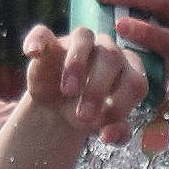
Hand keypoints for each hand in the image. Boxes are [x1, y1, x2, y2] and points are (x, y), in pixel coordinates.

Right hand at [19, 24, 149, 143]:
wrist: (59, 108)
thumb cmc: (90, 113)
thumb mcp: (104, 127)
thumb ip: (116, 134)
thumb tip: (109, 136)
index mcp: (129, 71)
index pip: (136, 81)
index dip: (123, 102)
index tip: (105, 122)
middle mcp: (107, 50)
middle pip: (111, 58)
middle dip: (98, 89)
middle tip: (83, 116)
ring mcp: (79, 42)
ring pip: (83, 37)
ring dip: (76, 64)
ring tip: (67, 92)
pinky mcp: (49, 42)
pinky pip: (43, 32)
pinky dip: (37, 40)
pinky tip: (32, 53)